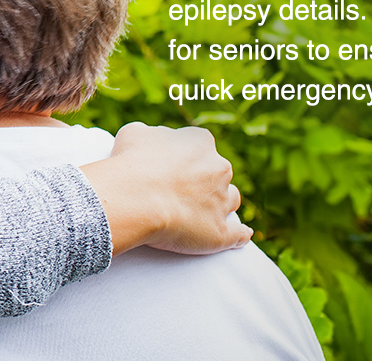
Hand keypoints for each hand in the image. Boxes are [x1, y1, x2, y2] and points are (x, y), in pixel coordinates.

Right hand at [78, 121, 252, 255]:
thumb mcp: (133, 134)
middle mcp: (218, 168)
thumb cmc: (131, 164)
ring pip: (230, 199)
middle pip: (217, 172)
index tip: (169, 166)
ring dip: (220, 204)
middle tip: (179, 190)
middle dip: (203, 179)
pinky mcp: (220, 231)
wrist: (135, 200)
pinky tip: (240, 237)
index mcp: (200, 141)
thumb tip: (152, 141)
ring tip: (201, 213)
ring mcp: (222, 201)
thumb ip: (149, 135)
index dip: (184, 156)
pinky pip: (237, 234)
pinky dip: (239, 235)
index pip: (199, 144)